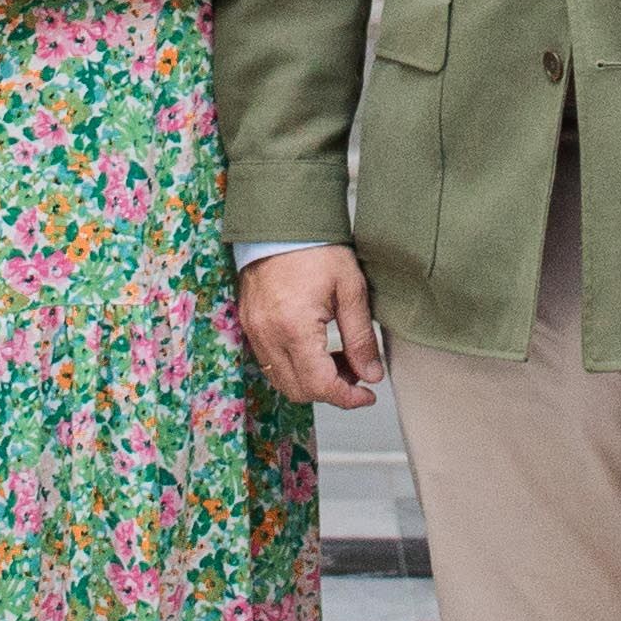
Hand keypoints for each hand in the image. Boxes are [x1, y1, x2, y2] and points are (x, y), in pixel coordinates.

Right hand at [240, 244, 384, 408]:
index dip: (347, 398)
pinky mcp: (249, 324)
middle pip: (298, 390)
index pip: (320, 386)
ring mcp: (254, 331)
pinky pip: (269, 362)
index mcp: (295, 327)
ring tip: (338, 358)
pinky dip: (294, 366)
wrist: (281, 222)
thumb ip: (361, 338)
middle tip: (356, 373)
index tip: (367, 395)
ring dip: (311, 381)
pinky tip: (315, 347)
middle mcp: (268, 335)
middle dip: (331, 391)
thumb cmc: (316, 248)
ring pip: (282, 380)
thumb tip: (371, 374)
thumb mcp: (351, 290)